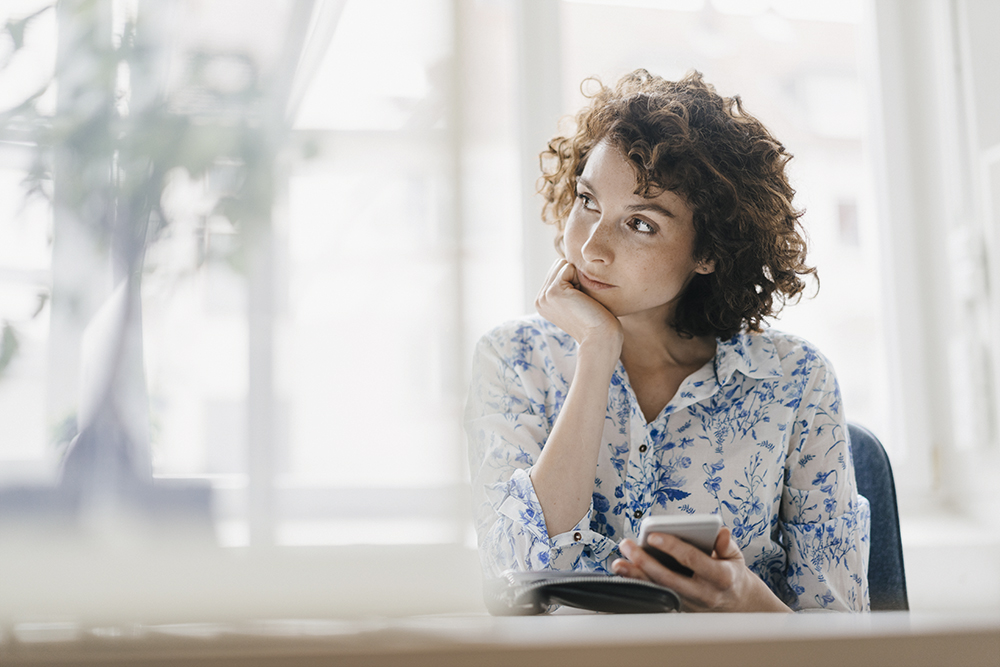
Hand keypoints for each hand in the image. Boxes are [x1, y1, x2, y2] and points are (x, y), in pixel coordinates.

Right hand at [535, 258, 622, 352]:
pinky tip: (583, 299)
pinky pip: (569, 267)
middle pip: (559, 265)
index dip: (575, 281)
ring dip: (578, 277)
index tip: (581, 303)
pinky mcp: (553, 292)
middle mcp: (540, 299)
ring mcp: (544, 296)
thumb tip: (571, 264)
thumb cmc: (597, 320)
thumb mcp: (577, 301)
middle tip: (583, 301)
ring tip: (583, 300)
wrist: (600, 338)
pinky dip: (580, 279)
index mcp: (543, 302)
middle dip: (575, 276)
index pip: (558, 271)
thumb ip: (569, 285)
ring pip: (563, 264)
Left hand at [611, 528, 790, 612]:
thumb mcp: (735, 556)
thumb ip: (726, 544)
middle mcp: (703, 594)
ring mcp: (690, 604)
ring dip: (636, 577)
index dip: (672, 547)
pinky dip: (640, 584)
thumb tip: (721, 532)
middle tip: (627, 545)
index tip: (653, 535)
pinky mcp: (679, 608)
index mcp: (720, 577)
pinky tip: (625, 573)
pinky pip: (656, 595)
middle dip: (645, 562)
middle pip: (669, 578)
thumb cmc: (730, 572)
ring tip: (618, 563)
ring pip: (659, 590)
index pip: (692, 560)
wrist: (737, 602)